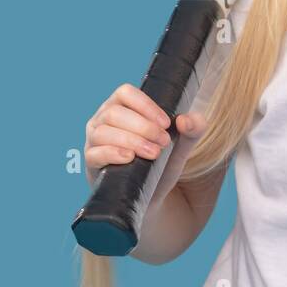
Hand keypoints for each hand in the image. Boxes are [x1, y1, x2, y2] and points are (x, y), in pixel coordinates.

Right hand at [84, 84, 208, 198]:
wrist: (153, 194)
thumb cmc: (163, 161)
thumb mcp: (183, 144)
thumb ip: (194, 128)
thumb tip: (186, 120)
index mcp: (122, 107)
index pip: (125, 93)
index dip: (145, 106)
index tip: (166, 123)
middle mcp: (103, 120)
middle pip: (115, 113)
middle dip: (143, 127)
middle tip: (164, 142)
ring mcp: (94, 141)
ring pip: (103, 132)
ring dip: (131, 141)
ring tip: (153, 153)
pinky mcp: (92, 163)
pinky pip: (94, 153)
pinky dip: (112, 153)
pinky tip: (129, 158)